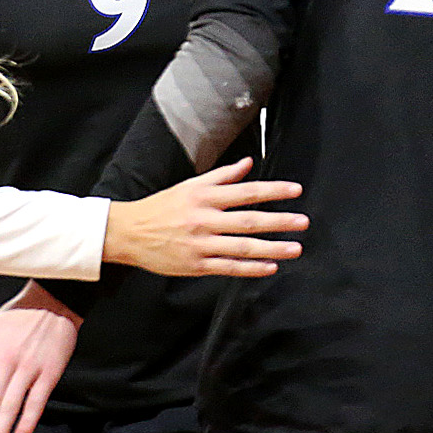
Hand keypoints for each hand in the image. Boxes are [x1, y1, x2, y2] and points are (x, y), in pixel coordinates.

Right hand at [104, 158, 306, 276]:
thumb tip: (249, 164)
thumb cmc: (162, 207)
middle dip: (279, 221)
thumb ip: (222, 176)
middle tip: (303, 222)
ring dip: (272, 249)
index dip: (273, 191)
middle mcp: (205, 219)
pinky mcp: (196, 265)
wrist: (130, 233)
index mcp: (204, 196)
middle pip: (248, 220)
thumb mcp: (191, 185)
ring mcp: (201, 244)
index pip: (246, 192)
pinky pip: (229, 268)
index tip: (295, 191)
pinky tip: (270, 267)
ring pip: (242, 247)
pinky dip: (251, 268)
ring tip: (295, 248)